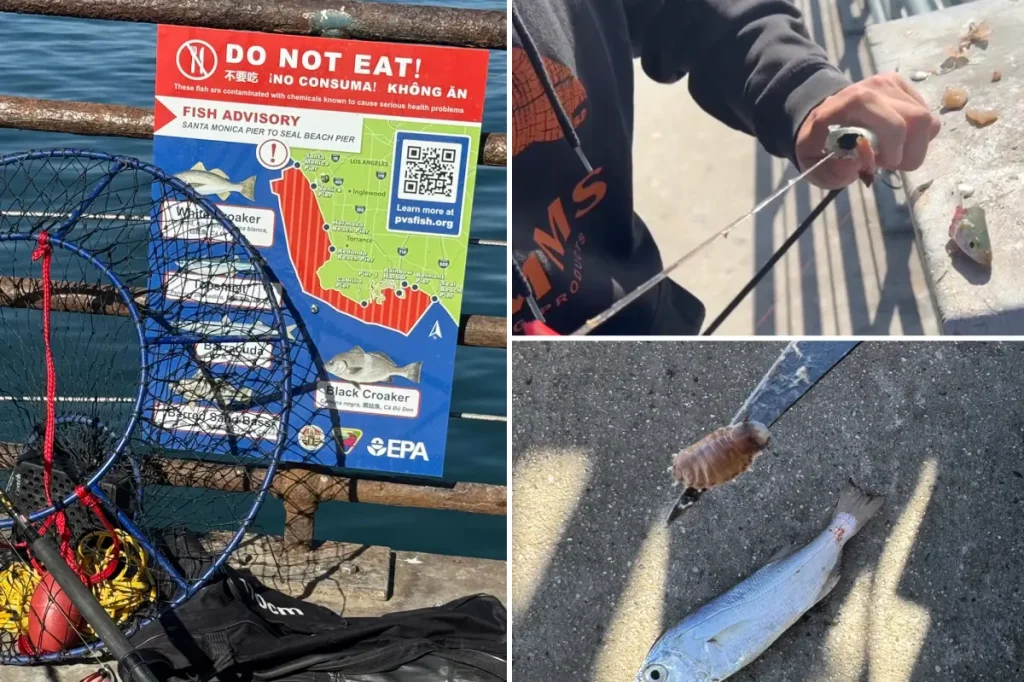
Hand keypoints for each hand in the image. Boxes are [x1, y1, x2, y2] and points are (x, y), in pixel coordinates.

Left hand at [795, 72, 940, 189]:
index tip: (881, 164)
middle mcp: (876, 88)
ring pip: (928, 121)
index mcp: (851, 103)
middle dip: (910, 152)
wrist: (822, 118)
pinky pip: (928, 117)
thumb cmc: (819, 145)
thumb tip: (858, 163)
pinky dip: (917, 136)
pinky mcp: (904, 87)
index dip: (895, 151)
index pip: (894, 125)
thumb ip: (834, 170)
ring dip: (915, 145)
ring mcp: (893, 84)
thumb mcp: (815, 164)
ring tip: (891, 150)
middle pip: (919, 120)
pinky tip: (897, 139)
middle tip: (888, 162)